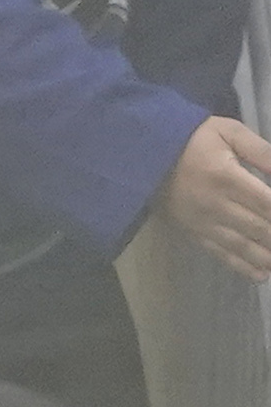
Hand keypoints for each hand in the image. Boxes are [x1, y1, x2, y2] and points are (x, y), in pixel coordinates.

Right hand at [154, 116, 270, 282]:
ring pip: (241, 245)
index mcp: (227, 178)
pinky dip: (241, 265)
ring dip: (264, 257)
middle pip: (257, 227)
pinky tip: (259, 274)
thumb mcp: (230, 132)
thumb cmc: (193, 140)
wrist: (147, 157)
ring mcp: (203, 222)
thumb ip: (261, 151)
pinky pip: (220, 252)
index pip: (266, 201)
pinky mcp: (194, 232)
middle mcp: (216, 205)